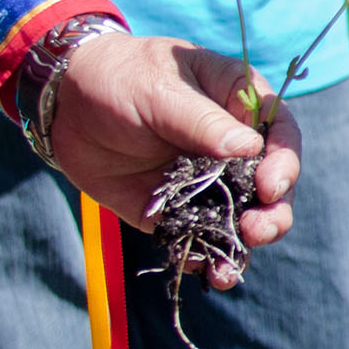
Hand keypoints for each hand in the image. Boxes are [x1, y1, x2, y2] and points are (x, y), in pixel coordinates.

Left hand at [40, 36, 295, 277]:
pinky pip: (198, 235)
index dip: (284, 163)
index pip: (280, 134)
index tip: (270, 187)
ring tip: (230, 270)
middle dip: (271, 214)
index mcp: (239, 104)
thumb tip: (250, 149)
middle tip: (257, 232)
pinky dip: (203, 256)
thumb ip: (202, 121)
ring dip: (241, 245)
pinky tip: (202, 270)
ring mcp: (207, 180)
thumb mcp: (159, 91)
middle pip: (271, 185)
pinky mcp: (178, 207)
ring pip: (239, 216)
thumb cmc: (119, 77)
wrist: (64, 104)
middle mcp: (232, 146)